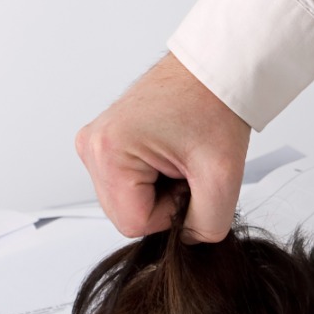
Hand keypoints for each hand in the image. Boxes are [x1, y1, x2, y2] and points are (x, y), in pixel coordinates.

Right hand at [76, 53, 250, 241]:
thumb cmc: (215, 105)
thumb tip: (183, 243)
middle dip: (162, 202)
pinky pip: (125, 183)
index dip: (171, 213)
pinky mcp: (104, 141)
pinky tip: (167, 153)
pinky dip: (150, 178)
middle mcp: (92, 146)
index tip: (190, 179)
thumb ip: (204, 227)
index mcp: (109, 151)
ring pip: (125, 202)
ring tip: (177, 156)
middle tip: (186, 166)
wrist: (215, 70)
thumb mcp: (222, 177)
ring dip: (156, 191)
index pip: (134, 224)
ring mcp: (94, 142)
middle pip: (124, 215)